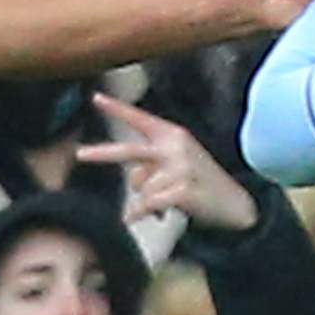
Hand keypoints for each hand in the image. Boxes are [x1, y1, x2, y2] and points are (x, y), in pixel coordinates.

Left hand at [79, 90, 255, 238]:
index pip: (140, 119)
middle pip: (129, 151)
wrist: (235, 204)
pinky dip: (143, 214)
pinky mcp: (182, 191)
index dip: (117, 109)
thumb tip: (133, 182)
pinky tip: (156, 217)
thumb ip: (151, 165)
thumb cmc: (201, 182)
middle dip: (101, 153)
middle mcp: (176, 147)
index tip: (95, 97)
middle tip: (79, 154)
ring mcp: (180, 169)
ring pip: (140, 187)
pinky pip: (147, 205)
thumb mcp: (178, 163)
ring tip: (168, 202)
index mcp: (174, 134)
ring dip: (147, 200)